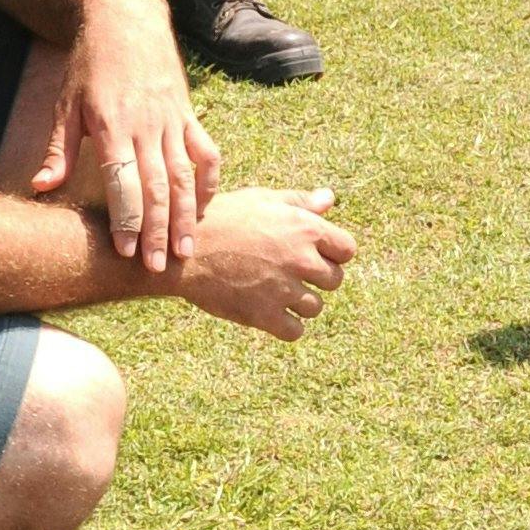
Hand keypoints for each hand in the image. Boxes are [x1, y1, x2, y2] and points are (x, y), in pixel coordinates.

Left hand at [35, 0, 221, 274]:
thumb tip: (41, 188)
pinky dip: (208, 184)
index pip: (123, 181)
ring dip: (187, 217)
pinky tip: (203, 210)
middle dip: (159, 231)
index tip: (126, 252)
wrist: (125, 19)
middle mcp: (146, 125)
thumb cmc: (89, 65)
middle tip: (159, 268)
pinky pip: (206, 154)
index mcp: (112, 124)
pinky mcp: (188, 115)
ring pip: (185, 176)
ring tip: (188, 252)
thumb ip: (59, 151)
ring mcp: (172, 120)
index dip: (127, 219)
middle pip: (158, 187)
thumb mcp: (66, 105)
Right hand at [177, 188, 354, 339]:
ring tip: (274, 290)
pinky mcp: (266, 315)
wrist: (182, 251)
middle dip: (318, 279)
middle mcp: (300, 259)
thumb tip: (329, 199)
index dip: (334, 253)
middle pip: (335, 280)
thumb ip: (299, 202)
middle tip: (290, 273)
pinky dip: (286, 326)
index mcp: (304, 228)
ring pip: (315, 307)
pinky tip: (270, 311)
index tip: (315, 255)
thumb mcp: (260, 200)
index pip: (347, 250)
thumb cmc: (221, 219)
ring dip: (300, 303)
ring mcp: (284, 289)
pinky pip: (296, 330)